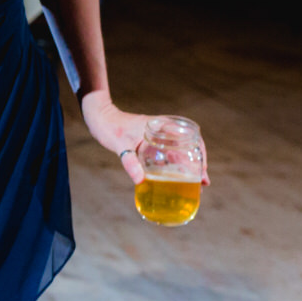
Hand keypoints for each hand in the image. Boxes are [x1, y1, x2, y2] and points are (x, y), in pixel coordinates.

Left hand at [80, 91, 209, 187]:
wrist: (99, 116)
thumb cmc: (110, 127)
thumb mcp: (120, 146)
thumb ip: (130, 163)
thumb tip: (140, 182)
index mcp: (163, 126)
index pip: (192, 139)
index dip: (201, 155)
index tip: (203, 171)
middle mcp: (165, 130)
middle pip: (189, 147)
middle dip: (198, 165)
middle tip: (202, 183)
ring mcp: (158, 136)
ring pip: (181, 151)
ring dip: (188, 166)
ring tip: (195, 184)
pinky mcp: (151, 141)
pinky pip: (170, 152)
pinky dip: (176, 164)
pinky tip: (175, 177)